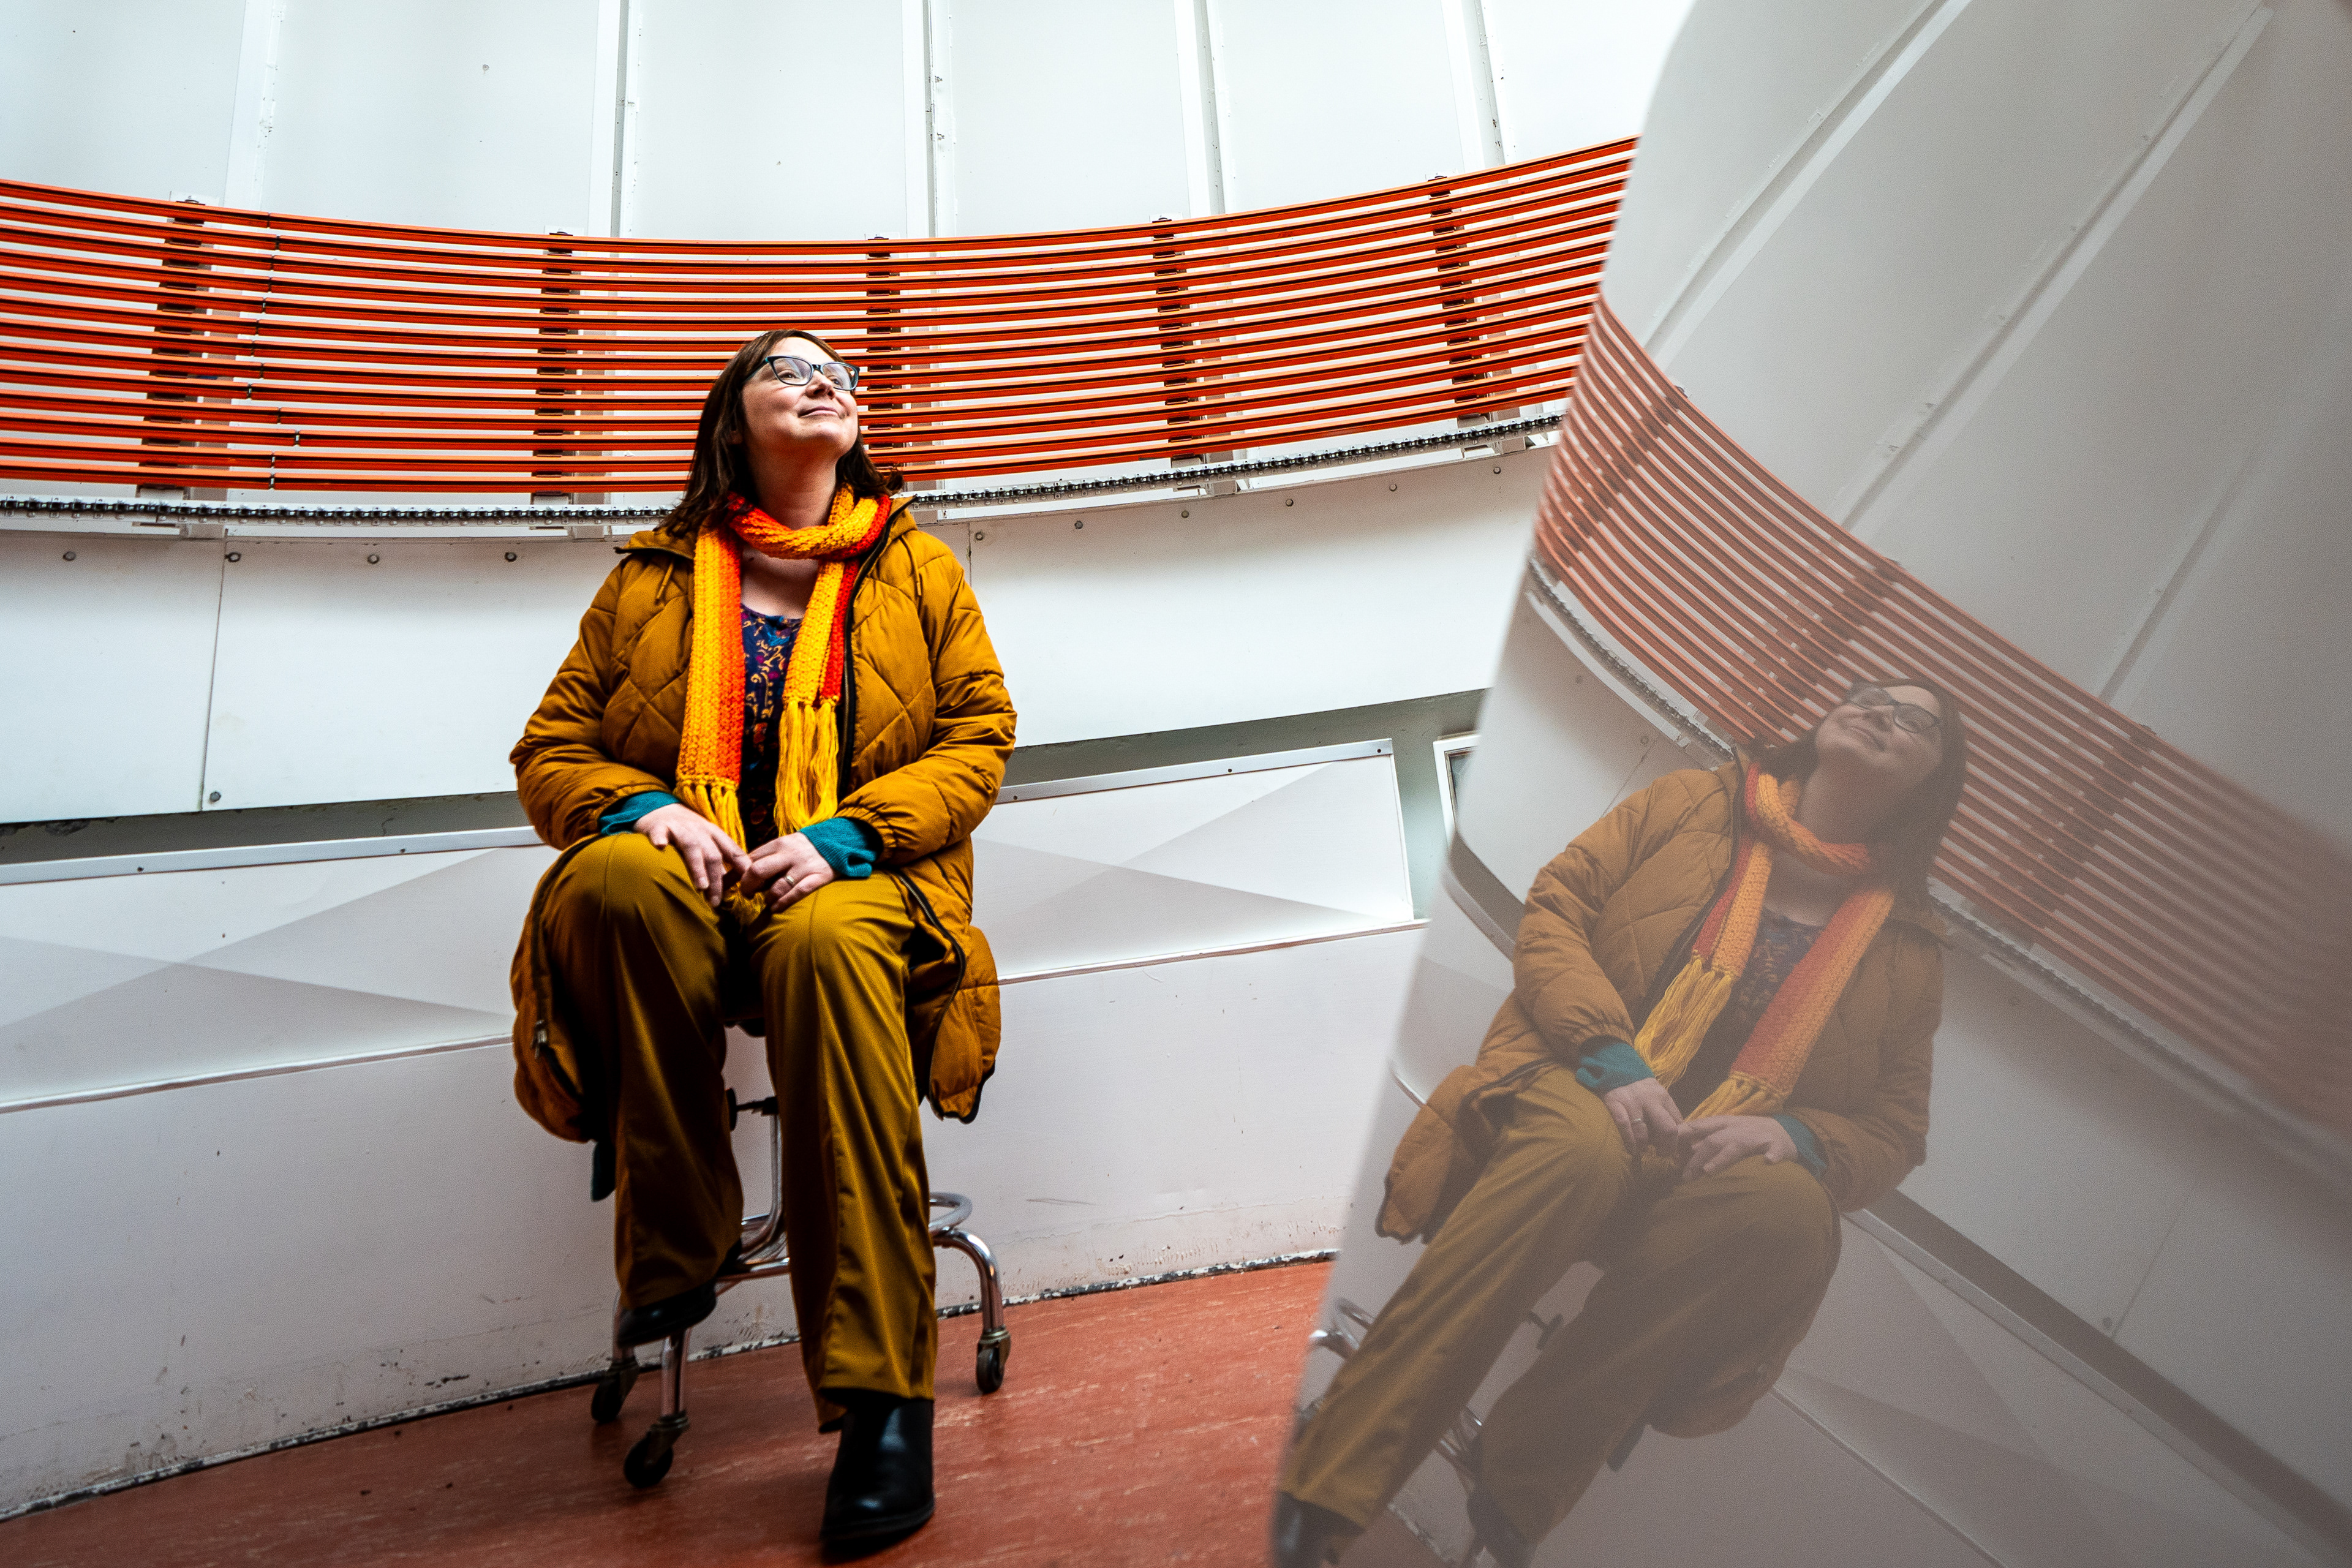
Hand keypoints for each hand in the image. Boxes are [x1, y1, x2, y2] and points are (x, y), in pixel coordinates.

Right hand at [636, 803, 749, 907]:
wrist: (661, 810)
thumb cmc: (687, 833)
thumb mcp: (706, 844)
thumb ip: (718, 864)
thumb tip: (732, 888)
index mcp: (715, 834)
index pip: (733, 851)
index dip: (741, 868)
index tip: (746, 888)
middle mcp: (700, 830)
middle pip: (713, 855)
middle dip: (717, 880)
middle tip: (715, 901)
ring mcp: (680, 827)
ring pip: (692, 846)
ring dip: (698, 867)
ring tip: (701, 887)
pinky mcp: (659, 826)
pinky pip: (659, 831)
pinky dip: (660, 838)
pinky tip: (660, 847)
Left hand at [740, 830, 834, 909]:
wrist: (839, 841)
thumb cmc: (805, 847)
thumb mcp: (785, 844)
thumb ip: (767, 855)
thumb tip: (744, 872)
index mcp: (779, 844)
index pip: (751, 858)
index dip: (740, 873)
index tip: (738, 882)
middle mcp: (789, 854)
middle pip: (758, 871)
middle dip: (747, 886)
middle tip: (748, 894)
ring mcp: (804, 867)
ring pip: (777, 887)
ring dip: (767, 897)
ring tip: (767, 900)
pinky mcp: (818, 877)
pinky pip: (797, 893)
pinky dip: (783, 903)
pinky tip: (776, 908)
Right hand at [1600, 1078, 1682, 1157]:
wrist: (1616, 1066)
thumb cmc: (1639, 1086)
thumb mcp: (1657, 1094)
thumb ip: (1666, 1111)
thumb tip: (1675, 1136)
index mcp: (1664, 1097)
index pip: (1678, 1122)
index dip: (1679, 1141)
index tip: (1675, 1151)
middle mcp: (1651, 1100)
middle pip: (1667, 1129)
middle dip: (1667, 1147)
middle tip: (1661, 1154)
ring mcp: (1632, 1102)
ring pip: (1643, 1132)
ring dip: (1644, 1146)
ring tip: (1643, 1150)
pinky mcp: (1615, 1103)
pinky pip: (1623, 1127)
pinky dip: (1629, 1142)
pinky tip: (1631, 1149)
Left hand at [1673, 1114, 1796, 1180]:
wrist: (1785, 1131)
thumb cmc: (1749, 1135)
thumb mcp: (1725, 1133)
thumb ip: (1704, 1142)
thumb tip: (1678, 1155)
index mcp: (1724, 1123)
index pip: (1698, 1126)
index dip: (1681, 1136)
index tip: (1666, 1151)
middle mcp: (1738, 1128)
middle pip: (1714, 1140)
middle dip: (1697, 1158)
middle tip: (1685, 1177)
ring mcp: (1758, 1136)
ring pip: (1738, 1145)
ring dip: (1723, 1158)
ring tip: (1709, 1171)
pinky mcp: (1778, 1146)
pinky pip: (1775, 1150)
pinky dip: (1771, 1156)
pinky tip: (1768, 1163)